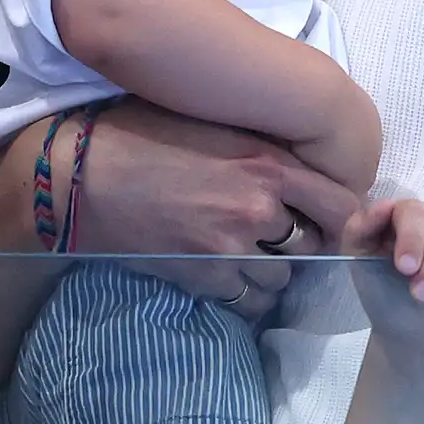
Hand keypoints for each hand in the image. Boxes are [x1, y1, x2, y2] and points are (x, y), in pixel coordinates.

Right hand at [74, 104, 369, 310]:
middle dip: (299, 241)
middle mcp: (258, 207)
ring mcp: (231, 248)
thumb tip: (299, 162)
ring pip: (282, 278)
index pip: (340, 203)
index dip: (342, 216)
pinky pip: (249, 301)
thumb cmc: (142, 134)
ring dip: (271, 270)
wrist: (81, 176)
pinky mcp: (204, 277)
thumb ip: (260, 146)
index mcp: (267, 162)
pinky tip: (226, 276)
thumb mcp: (213, 122)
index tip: (331, 220)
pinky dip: (244, 294)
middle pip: (312, 243)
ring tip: (245, 254)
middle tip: (278, 235)